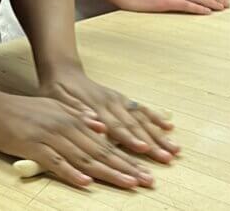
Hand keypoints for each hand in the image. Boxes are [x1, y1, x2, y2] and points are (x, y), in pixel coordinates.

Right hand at [0, 92, 151, 189]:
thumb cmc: (23, 110)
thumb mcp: (54, 107)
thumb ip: (77, 115)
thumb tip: (100, 125)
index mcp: (73, 119)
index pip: (105, 143)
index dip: (126, 158)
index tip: (144, 170)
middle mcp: (66, 127)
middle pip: (100, 151)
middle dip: (125, 168)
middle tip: (146, 181)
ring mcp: (50, 137)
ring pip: (84, 158)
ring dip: (107, 173)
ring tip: (127, 183)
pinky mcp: (34, 147)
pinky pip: (56, 163)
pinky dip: (71, 174)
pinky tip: (85, 183)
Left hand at [40, 66, 176, 164]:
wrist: (62, 70)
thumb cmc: (56, 89)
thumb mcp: (55, 99)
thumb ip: (74, 110)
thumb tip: (91, 120)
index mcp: (94, 106)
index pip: (114, 126)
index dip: (129, 138)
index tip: (143, 149)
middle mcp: (109, 103)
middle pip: (133, 126)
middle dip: (151, 144)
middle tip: (166, 159)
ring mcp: (117, 100)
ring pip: (141, 119)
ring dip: (158, 135)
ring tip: (174, 150)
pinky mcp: (121, 98)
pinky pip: (140, 108)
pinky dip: (155, 117)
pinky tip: (168, 127)